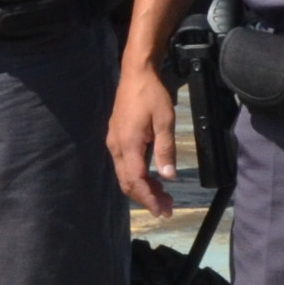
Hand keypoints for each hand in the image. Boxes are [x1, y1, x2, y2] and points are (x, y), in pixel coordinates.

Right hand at [105, 58, 180, 219]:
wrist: (136, 74)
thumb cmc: (152, 95)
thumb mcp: (165, 121)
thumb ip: (166, 149)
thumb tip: (168, 176)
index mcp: (128, 144)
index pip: (136, 180)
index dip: (149, 198)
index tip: (163, 210)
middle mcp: (117, 146)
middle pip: (127, 182)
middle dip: (146, 198)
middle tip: (167, 208)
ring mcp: (114, 142)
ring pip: (125, 175)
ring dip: (143, 189)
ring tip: (163, 196)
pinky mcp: (117, 138)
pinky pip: (125, 165)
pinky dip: (138, 177)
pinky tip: (152, 178)